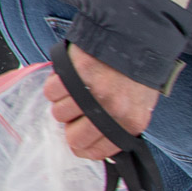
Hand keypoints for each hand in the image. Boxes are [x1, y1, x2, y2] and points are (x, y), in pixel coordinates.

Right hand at [43, 46, 159, 160]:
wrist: (138, 38)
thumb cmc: (138, 74)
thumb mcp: (139, 107)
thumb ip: (119, 127)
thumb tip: (94, 146)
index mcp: (130, 123)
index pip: (95, 152)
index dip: (83, 146)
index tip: (80, 138)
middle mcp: (112, 110)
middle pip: (73, 138)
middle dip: (71, 128)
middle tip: (77, 114)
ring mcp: (93, 91)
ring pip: (59, 113)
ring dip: (64, 103)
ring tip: (78, 90)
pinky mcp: (76, 72)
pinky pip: (51, 91)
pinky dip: (56, 86)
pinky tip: (70, 78)